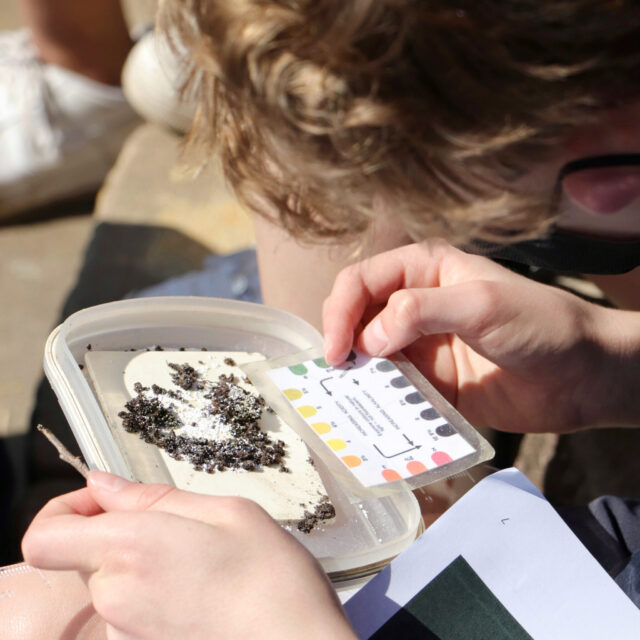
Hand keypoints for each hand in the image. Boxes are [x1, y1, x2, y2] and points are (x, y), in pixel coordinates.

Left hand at [22, 472, 355, 639]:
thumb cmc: (273, 580)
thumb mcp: (228, 512)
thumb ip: (156, 497)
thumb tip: (104, 486)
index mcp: (131, 548)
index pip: (45, 537)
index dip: (65, 510)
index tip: (103, 500)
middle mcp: (117, 595)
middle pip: (87, 555)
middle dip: (124, 532)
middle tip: (180, 526)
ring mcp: (128, 629)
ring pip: (115, 581)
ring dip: (146, 564)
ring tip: (202, 562)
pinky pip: (133, 609)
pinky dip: (158, 592)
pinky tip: (202, 590)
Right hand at [323, 240, 639, 433]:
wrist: (584, 376)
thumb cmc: (541, 324)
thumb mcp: (481, 304)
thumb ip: (420, 312)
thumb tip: (367, 340)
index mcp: (424, 269)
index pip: (362, 280)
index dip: (340, 310)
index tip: (337, 349)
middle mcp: (415, 304)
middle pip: (356, 317)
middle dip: (341, 342)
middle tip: (337, 374)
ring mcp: (421, 345)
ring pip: (369, 357)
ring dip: (356, 375)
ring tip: (346, 398)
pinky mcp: (430, 383)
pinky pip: (392, 390)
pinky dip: (377, 401)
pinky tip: (371, 414)